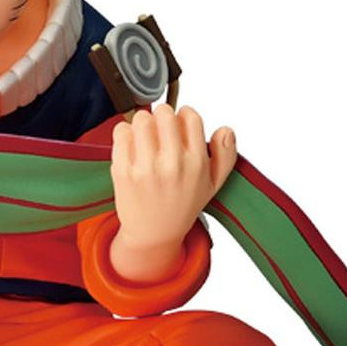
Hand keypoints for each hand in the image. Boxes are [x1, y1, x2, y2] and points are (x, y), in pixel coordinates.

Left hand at [110, 103, 236, 253]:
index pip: (190, 116)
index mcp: (196, 163)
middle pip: (164, 113)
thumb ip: (225, 154)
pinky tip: (132, 146)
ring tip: (145, 137)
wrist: (154, 232)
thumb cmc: (183, 204)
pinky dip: (125, 133)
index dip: (183, 116)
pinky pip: (121, 132)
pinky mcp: (123, 171)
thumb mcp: (214, 183)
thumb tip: (225, 130)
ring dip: (143, 123)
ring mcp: (145, 168)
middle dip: (162, 117)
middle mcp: (172, 164)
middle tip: (160, 129)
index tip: (179, 126)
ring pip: (141, 119)